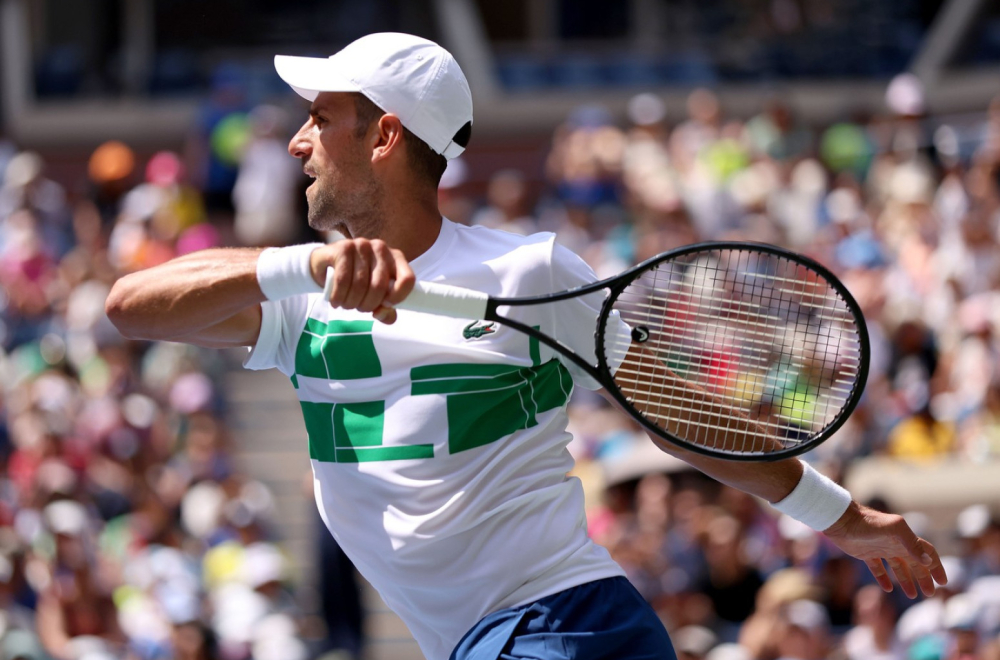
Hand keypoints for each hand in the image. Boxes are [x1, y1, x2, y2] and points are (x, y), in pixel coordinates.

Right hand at [310, 239, 414, 323]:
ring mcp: (362, 245)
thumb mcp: (375, 295)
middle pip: (379, 286)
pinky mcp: (343, 248)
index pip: (408, 279)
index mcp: (396, 258)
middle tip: (357, 308)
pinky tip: (335, 301)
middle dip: (367, 305)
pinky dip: (338, 296)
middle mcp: (381, 248)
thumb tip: (381, 313)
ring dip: (351, 303)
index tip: (384, 305)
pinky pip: (342, 279)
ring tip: (345, 305)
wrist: (326, 265)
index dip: (398, 297)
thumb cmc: (357, 280)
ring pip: (360, 284)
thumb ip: (385, 309)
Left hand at [823, 501, 947, 597]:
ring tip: (912, 595)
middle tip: (929, 594)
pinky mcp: (866, 553)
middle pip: (914, 563)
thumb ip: (911, 544)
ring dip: (907, 581)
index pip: (926, 552)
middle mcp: (895, 543)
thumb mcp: (893, 530)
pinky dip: (884, 579)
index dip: (936, 566)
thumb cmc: (867, 523)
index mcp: (905, 537)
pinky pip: (878, 569)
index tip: (942, 582)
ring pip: (898, 567)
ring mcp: (880, 548)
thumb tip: (928, 561)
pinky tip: (888, 588)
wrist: (840, 520)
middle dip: (924, 578)